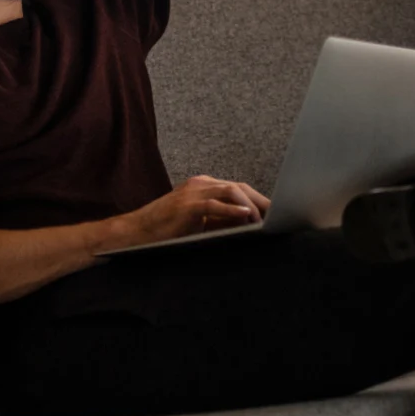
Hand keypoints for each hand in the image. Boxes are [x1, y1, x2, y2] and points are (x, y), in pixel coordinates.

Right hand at [128, 175, 271, 244]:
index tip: (274, 212)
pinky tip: (247, 217)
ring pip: (231, 191)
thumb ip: (222, 221)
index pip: (237, 189)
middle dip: (260, 201)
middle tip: (278, 215)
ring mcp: (193, 192)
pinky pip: (215, 204)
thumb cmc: (167, 230)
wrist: (136, 232)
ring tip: (262, 220)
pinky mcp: (187, 205)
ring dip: (250, 206)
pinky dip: (233, 210)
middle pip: (239, 187)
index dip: (258, 199)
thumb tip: (249, 226)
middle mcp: (201, 183)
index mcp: (204, 185)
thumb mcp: (200, 223)